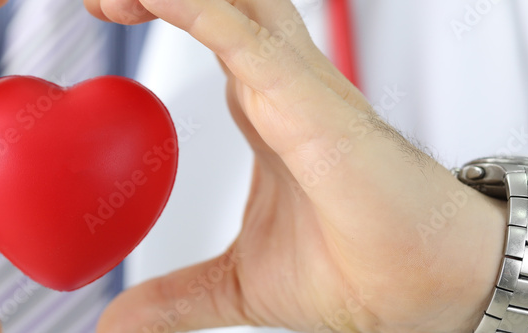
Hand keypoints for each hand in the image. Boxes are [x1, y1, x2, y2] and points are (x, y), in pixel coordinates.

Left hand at [86, 0, 527, 331]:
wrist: (431, 290)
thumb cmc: (362, 267)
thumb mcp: (237, 283)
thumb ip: (175, 296)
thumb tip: (114, 324)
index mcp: (266, 105)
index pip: (209, 27)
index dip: (158, 6)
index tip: (101, 10)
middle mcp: (283, 82)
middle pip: (219, 3)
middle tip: (96, 1)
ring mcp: (300, 87)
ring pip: (234, 6)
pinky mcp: (315, 105)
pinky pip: (249, 43)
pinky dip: (201, 15)